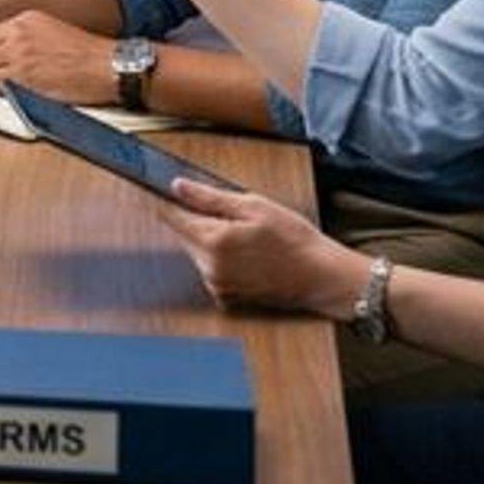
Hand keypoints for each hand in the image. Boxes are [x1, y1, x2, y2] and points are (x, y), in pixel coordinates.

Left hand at [0, 11, 115, 103]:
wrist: (105, 65)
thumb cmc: (88, 54)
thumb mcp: (53, 31)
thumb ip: (28, 37)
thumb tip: (11, 51)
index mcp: (26, 19)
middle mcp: (18, 33)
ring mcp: (17, 53)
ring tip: (1, 86)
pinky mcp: (21, 75)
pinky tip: (7, 93)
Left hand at [146, 174, 360, 315]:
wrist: (321, 277)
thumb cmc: (295, 240)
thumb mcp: (255, 206)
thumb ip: (210, 197)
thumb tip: (177, 186)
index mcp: (214, 241)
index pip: (172, 216)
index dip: (169, 200)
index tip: (161, 188)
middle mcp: (209, 268)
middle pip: (185, 235)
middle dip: (198, 220)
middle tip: (233, 215)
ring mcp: (217, 286)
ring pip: (198, 253)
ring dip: (210, 240)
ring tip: (248, 237)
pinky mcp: (226, 297)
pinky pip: (211, 270)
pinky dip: (221, 260)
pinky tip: (248, 256)